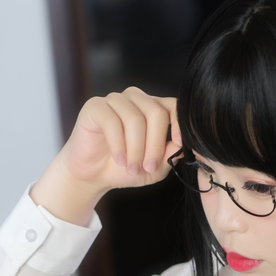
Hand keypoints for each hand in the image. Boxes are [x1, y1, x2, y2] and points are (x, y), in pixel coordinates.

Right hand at [31, 88, 182, 225]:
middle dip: (154, 144)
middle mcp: (136, 99)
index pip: (174, 105)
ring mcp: (115, 100)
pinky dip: (118, 144)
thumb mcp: (153, 168)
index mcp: (153, 109)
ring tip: (131, 167)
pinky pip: (112, 121)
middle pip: (156, 112)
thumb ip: (169, 155)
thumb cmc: (124, 169)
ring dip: (135, 148)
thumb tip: (183, 145)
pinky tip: (119, 159)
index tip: (178, 143)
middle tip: (148, 166)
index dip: (179, 123)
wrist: (93, 176)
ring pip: (135, 118)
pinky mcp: (95, 106)